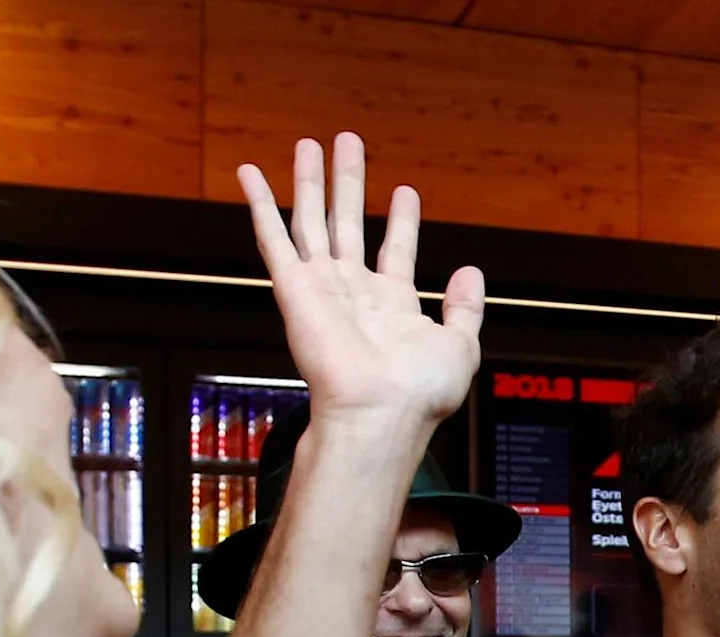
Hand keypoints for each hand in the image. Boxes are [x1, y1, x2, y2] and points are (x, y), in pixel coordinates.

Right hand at [235, 133, 483, 424]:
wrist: (381, 411)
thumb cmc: (419, 392)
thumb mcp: (461, 345)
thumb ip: (465, 308)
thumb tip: (469, 272)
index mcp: (393, 305)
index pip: (396, 250)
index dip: (402, 221)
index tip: (406, 192)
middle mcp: (354, 293)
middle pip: (349, 223)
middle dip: (350, 182)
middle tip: (349, 143)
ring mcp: (321, 288)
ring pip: (312, 220)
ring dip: (310, 181)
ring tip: (310, 143)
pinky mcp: (293, 288)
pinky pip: (272, 237)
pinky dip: (260, 203)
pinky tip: (250, 173)